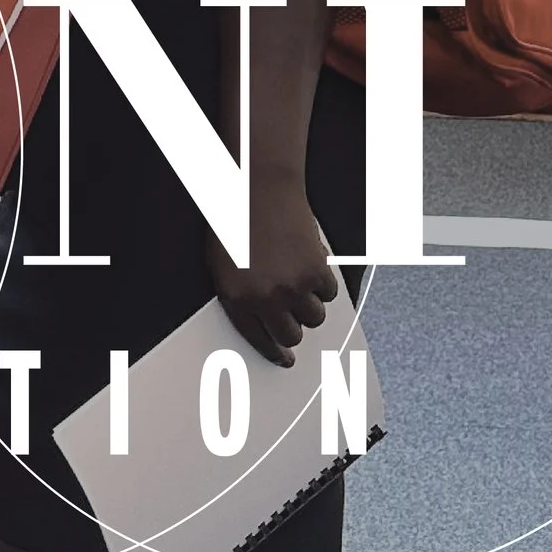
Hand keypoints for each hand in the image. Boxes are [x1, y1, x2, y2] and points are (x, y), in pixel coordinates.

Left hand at [205, 180, 338, 365]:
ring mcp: (293, 287)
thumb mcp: (222, 268)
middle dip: (294, 328)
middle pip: (292, 335)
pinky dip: (323, 284)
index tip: (284, 358)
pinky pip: (329, 293)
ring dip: (310, 305)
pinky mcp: (316, 271)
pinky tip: (310, 266)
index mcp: (237, 300)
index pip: (259, 340)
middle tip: (294, 314)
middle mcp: (266, 299)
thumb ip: (241, 296)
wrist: (257, 193)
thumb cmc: (234, 224)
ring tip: (299, 283)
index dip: (274, 352)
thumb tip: (262, 318)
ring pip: (315, 317)